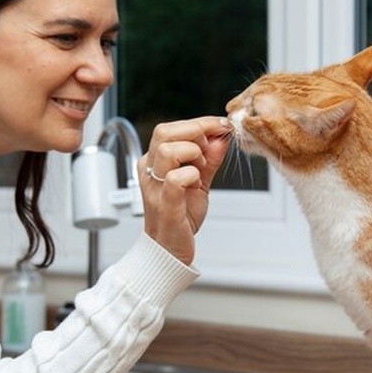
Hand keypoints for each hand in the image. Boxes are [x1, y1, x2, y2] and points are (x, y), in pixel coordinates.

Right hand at [138, 116, 231, 264]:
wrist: (169, 249)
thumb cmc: (180, 216)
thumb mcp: (199, 181)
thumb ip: (210, 159)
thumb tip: (221, 137)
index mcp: (154, 161)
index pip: (170, 128)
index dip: (199, 123)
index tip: (221, 125)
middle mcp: (150, 170)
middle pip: (164, 132)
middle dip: (196, 132)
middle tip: (210, 148)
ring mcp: (155, 187)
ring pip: (168, 150)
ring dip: (193, 153)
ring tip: (201, 169)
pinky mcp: (165, 203)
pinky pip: (176, 179)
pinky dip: (192, 175)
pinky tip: (197, 183)